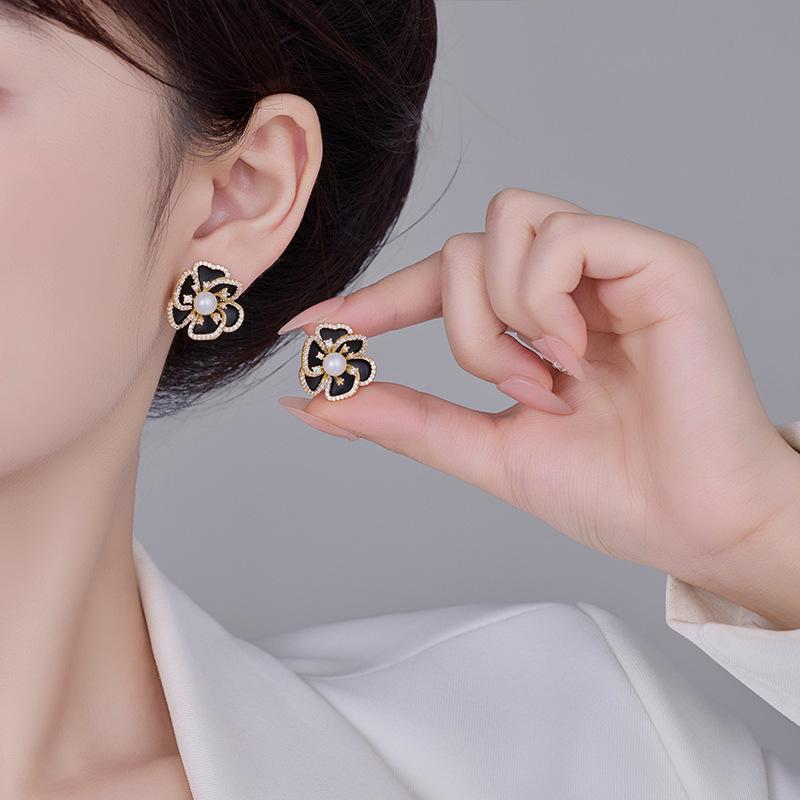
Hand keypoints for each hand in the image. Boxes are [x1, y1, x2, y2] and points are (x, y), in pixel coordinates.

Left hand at [277, 189, 799, 625]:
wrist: (693, 523)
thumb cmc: (610, 489)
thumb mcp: (486, 449)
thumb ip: (405, 419)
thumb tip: (315, 402)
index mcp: (532, 319)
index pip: (436, 282)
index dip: (371, 300)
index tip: (308, 327)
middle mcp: (566, 281)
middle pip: (459, 251)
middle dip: (464, 333)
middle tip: (518, 392)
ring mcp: (610, 263)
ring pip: (500, 227)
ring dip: (503, 319)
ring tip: (554, 379)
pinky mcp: (656, 259)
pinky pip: (560, 235)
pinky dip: (544, 302)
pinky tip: (579, 352)